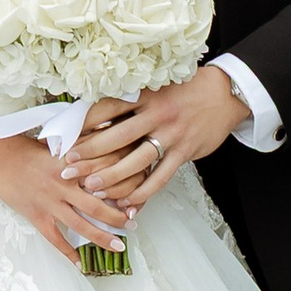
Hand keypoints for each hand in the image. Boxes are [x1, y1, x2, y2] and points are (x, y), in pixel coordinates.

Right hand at [0, 130, 129, 256]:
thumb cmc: (28, 148)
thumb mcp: (59, 140)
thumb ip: (84, 139)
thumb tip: (108, 128)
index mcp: (72, 165)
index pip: (103, 177)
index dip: (122, 187)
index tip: (136, 195)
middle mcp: (63, 185)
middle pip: (97, 206)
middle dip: (117, 218)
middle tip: (133, 225)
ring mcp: (49, 202)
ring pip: (80, 225)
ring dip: (101, 238)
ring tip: (118, 247)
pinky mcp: (36, 215)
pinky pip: (55, 239)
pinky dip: (68, 253)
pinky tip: (80, 264)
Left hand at [67, 64, 248, 205]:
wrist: (226, 93)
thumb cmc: (186, 90)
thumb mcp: (157, 86)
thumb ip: (132, 101)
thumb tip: (97, 117)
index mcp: (145, 95)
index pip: (107, 109)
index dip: (83, 123)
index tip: (65, 136)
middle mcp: (156, 114)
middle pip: (116, 137)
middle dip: (89, 154)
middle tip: (68, 167)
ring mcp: (171, 134)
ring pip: (136, 161)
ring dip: (111, 177)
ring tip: (91, 189)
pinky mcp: (185, 152)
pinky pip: (160, 177)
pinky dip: (143, 193)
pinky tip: (127, 204)